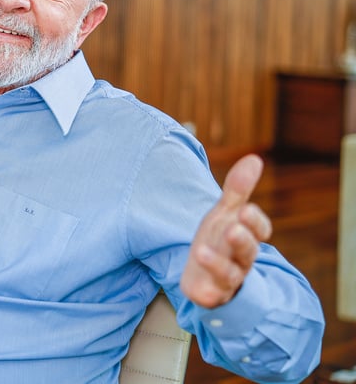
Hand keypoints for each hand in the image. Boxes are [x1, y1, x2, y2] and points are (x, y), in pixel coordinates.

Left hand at [180, 153, 272, 307]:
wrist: (205, 277)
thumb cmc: (219, 240)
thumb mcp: (224, 213)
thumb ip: (238, 189)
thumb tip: (255, 159)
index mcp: (246, 236)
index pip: (260, 229)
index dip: (255, 222)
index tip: (245, 210)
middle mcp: (241, 258)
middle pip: (248, 250)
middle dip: (242, 239)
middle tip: (233, 227)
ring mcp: (229, 278)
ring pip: (230, 272)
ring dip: (218, 262)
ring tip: (203, 250)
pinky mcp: (213, 293)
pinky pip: (212, 290)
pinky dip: (203, 281)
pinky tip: (192, 271)